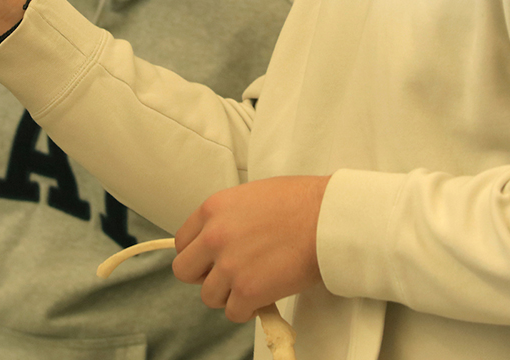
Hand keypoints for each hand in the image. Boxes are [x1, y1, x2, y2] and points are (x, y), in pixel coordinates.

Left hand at [172, 175, 330, 322]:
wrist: (326, 218)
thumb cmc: (299, 202)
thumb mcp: (251, 195)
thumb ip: (230, 217)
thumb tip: (225, 238)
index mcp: (213, 208)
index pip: (183, 241)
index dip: (198, 254)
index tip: (210, 259)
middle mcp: (214, 236)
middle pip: (185, 270)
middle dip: (204, 276)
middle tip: (226, 275)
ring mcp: (228, 265)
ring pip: (209, 296)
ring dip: (228, 294)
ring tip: (251, 284)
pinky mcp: (247, 291)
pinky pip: (234, 312)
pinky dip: (248, 310)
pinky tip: (264, 297)